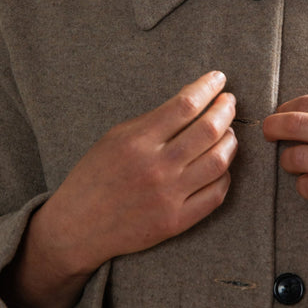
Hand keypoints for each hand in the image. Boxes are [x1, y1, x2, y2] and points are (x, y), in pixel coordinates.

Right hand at [2, 71, 237, 307]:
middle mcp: (156, 167)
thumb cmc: (95, 176)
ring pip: (219, 160)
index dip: (208, 87)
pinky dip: (225, 175)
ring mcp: (168, 196)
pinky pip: (216, 194)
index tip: (218, 79)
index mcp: (137, 141)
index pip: (185, 105)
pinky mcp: (176, 221)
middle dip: (225, 109)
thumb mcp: (115, 137)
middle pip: (209, 129)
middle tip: (228, 102)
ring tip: (228, 131)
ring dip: (230, 140)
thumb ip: (153, 120)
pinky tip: (222, 164)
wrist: (76, 228)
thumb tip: (193, 100)